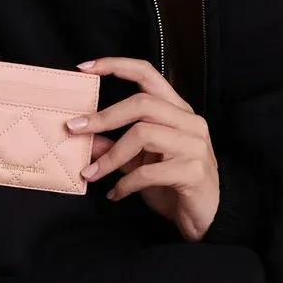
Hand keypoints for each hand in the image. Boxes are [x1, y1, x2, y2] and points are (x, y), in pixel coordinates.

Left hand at [68, 56, 219, 240]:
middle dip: (104, 117)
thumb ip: (115, 147)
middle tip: (74, 129)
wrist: (208, 217)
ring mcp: (194, 145)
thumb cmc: (173, 185)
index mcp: (177, 110)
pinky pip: (150, 171)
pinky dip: (126, 183)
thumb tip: (85, 136)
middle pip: (142, 103)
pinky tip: (116, 194)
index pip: (147, 74)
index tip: (85, 68)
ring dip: (111, 156)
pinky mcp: (194, 171)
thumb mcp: (139, 162)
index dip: (116, 65)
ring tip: (91, 173)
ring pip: (143, 134)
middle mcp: (189, 121)